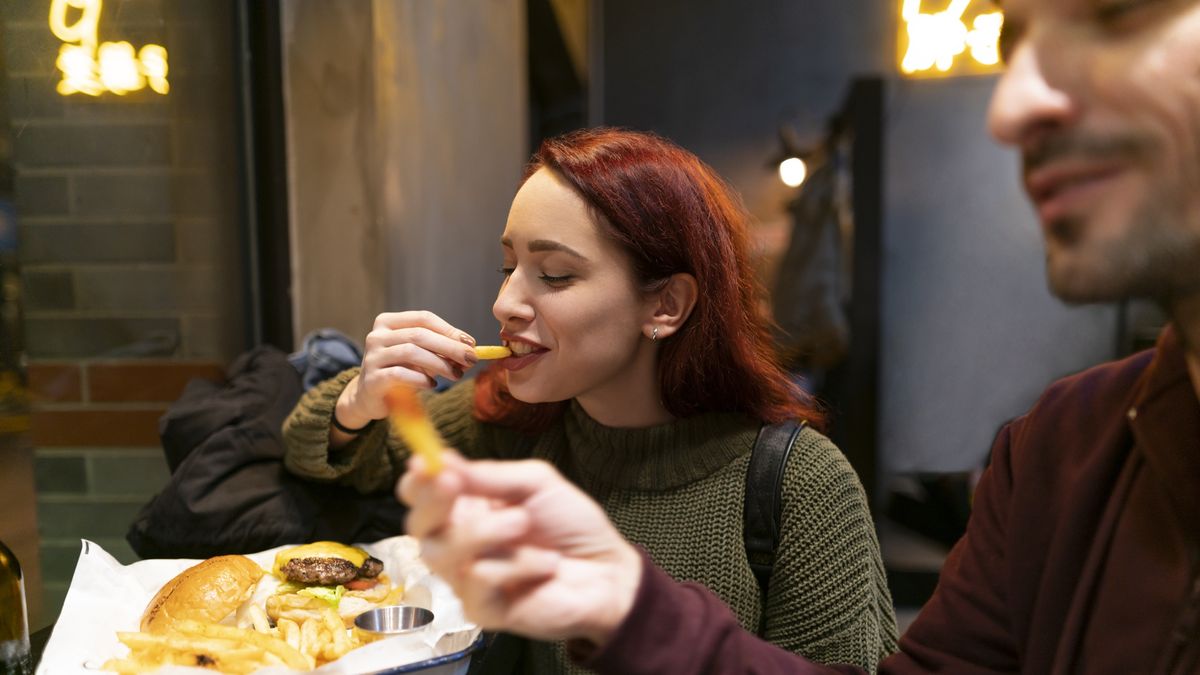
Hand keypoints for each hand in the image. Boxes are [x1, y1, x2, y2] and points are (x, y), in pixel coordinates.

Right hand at [336, 311, 478, 427]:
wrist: (370, 396)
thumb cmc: (400, 371)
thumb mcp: (420, 357)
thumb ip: (441, 351)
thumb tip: (471, 352)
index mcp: (388, 323)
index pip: (424, 319)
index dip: (449, 329)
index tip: (470, 343)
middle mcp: (377, 336)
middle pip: (419, 335)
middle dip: (450, 347)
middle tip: (471, 359)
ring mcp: (372, 356)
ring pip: (411, 352)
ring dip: (439, 363)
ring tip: (456, 375)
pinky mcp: (372, 379)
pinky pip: (400, 374)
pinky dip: (421, 378)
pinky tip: (432, 384)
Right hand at [397, 453, 642, 646]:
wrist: (608, 569)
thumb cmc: (570, 524)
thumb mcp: (535, 483)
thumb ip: (488, 475)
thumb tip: (441, 458)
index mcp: (466, 508)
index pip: (419, 495)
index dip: (416, 479)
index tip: (424, 461)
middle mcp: (458, 543)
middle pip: (416, 525)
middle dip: (433, 501)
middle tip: (454, 483)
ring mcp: (466, 580)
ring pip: (442, 554)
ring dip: (484, 532)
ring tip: (523, 523)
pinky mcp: (483, 611)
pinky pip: (477, 582)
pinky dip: (517, 567)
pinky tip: (545, 565)